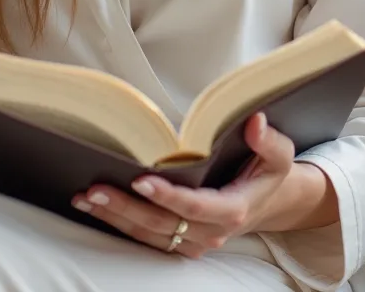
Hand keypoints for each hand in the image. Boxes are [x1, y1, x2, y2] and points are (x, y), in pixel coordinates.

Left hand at [71, 112, 334, 258]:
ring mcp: (194, 242)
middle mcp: (211, 233)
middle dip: (125, 208)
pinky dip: (120, 223)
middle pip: (162, 224)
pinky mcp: (181, 243)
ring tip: (84, 196)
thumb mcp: (280, 154)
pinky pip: (146, 238)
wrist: (270, 201)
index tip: (141, 179)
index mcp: (233, 209)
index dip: (168, 197)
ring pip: (149, 235)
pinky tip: (95, 207)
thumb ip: (268, 140)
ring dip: (115, 217)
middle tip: (94, 189)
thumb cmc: (268, 171)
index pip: (196, 207)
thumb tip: (254, 122)